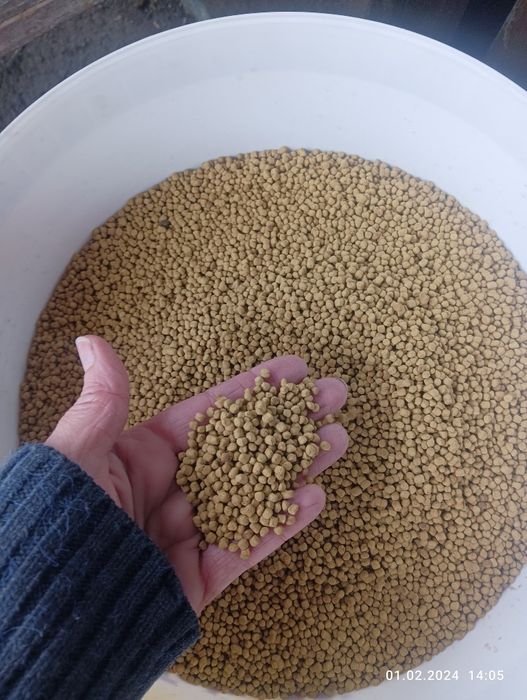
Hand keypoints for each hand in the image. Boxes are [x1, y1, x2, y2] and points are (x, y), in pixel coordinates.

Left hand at [45, 336, 347, 613]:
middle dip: (289, 422)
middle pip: (243, 449)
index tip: (292, 369)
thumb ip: (103, 401)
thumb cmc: (58, 518)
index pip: (211, 415)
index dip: (252, 391)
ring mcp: (189, 534)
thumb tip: (92, 342)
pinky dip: (282, 524)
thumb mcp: (78, 451)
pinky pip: (247, 547)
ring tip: (338, 439)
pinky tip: (315, 496)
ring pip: (255, 493)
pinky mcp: (199, 577)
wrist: (52, 600)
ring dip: (298, 467)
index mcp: (143, 457)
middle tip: (333, 396)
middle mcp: (172, 491)